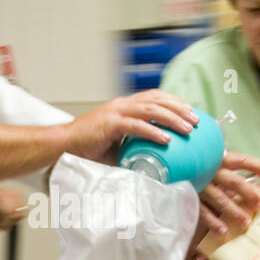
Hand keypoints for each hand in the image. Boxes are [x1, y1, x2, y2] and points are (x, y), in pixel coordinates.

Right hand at [63, 90, 197, 162]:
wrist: (62, 146)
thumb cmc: (87, 148)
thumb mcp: (117, 145)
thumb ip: (135, 147)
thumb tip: (155, 161)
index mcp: (124, 106)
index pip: (155, 97)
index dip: (174, 102)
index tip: (190, 112)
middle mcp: (122, 105)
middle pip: (158, 100)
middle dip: (180, 108)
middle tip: (196, 120)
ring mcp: (116, 112)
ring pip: (151, 110)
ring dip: (172, 118)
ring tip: (188, 129)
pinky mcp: (110, 124)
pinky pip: (136, 126)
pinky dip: (153, 132)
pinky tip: (167, 139)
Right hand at [195, 152, 259, 236]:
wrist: (165, 166)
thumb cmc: (190, 164)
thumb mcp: (206, 159)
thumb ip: (223, 166)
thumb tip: (248, 176)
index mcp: (216, 159)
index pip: (240, 161)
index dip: (255, 166)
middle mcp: (209, 170)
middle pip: (234, 182)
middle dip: (249, 193)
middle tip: (259, 204)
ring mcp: (200, 184)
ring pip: (221, 199)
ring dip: (235, 212)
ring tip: (246, 222)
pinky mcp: (189, 196)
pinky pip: (203, 211)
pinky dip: (213, 222)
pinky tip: (223, 230)